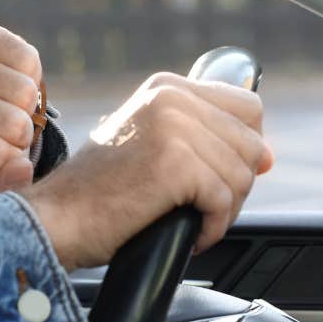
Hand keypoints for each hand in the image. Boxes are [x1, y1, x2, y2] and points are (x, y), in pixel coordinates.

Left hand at [0, 22, 43, 198]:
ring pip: (25, 91)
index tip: (0, 154)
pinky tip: (8, 80)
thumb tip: (21, 168)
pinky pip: (27, 58)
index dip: (13, 159)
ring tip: (6, 105)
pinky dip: (30, 72)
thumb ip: (5, 188)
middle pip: (14, 123)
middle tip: (6, 129)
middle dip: (22, 132)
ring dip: (27, 103)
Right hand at [24, 72, 273, 271]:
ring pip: (242, 176)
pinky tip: (189, 233)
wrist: (55, 219)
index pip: (247, 108)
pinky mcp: (176, 164)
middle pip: (251, 144)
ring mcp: (174, 128)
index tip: (225, 176)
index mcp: (166, 88)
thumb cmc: (95, 195)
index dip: (246, 148)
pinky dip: (213, 228)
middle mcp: (171, 98)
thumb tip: (268, 155)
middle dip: (235, 186)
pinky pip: (225, 201)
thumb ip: (203, 138)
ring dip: (224, 211)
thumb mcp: (148, 145)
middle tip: (199, 209)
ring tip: (190, 221)